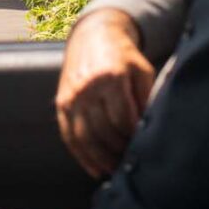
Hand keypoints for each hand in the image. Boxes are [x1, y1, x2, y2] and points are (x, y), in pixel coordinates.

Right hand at [55, 9, 154, 177]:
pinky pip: (69, 136)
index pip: (123, 120)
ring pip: (84, 138)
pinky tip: (95, 170)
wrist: (92, 37)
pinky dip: (82, 157)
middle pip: (103, 131)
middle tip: (132, 164)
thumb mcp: (142, 71)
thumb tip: (147, 133)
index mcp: (110, 77)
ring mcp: (71, 96)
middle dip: (119, 152)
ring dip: (101, 160)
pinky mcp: (61, 103)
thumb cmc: (124, 57)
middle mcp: (87, 88)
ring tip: (117, 172)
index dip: (134, 139)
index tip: (144, 150)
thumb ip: (146, 99)